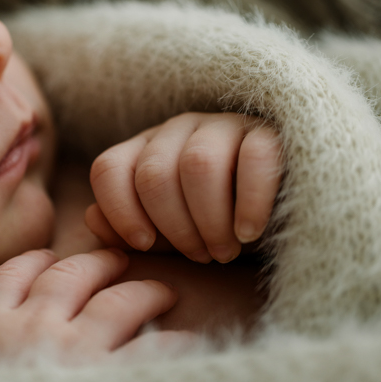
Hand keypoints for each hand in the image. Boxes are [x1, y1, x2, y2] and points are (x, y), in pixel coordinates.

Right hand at [0, 248, 187, 364]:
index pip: (12, 276)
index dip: (34, 263)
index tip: (48, 258)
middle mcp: (34, 327)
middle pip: (71, 276)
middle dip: (97, 264)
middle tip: (117, 259)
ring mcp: (75, 350)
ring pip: (117, 302)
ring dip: (143, 292)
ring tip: (162, 292)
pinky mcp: (110, 376)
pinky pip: (152, 348)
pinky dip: (173, 342)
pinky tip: (186, 341)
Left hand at [86, 112, 281, 263]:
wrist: (288, 214)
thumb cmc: (218, 224)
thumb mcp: (169, 234)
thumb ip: (128, 228)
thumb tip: (92, 217)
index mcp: (144, 149)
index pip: (108, 169)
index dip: (120, 211)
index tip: (144, 245)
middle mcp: (177, 129)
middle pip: (153, 174)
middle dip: (174, 226)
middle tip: (201, 256)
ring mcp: (223, 124)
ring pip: (197, 165)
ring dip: (209, 220)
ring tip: (225, 250)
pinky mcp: (269, 132)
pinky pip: (253, 158)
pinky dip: (249, 202)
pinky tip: (250, 232)